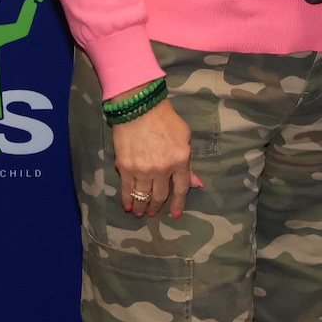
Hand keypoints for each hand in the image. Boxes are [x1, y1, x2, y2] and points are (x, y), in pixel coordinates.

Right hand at [111, 98, 202, 219]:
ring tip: (140, 213)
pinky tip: (127, 206)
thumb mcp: (184, 137)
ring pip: (143, 195)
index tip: (175, 215)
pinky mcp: (125, 167)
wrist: (139, 107)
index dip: (178, 204)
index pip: (181, 188)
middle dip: (157, 207)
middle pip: (160, 195)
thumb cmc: (165, 119)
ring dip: (141, 207)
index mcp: (180, 160)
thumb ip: (189, 163)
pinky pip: (127, 189)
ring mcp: (142, 170)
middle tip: (153, 213)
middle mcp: (162, 169)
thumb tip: (196, 183)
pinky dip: (127, 200)